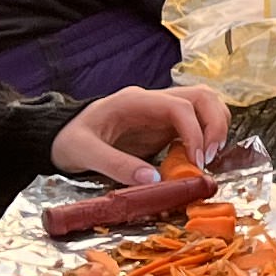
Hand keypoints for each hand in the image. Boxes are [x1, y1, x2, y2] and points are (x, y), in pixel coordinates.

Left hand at [52, 84, 228, 184]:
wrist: (59, 135)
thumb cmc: (69, 140)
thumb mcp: (83, 153)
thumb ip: (116, 164)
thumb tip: (154, 179)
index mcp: (134, 101)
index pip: (179, 106)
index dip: (195, 132)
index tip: (196, 161)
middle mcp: (153, 101)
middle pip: (202, 96)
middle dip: (215, 125)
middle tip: (208, 159)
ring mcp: (160, 111)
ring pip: (205, 104)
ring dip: (216, 127)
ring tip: (207, 158)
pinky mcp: (164, 125)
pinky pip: (197, 122)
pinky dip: (207, 136)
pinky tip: (198, 160)